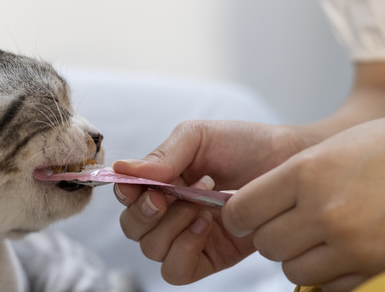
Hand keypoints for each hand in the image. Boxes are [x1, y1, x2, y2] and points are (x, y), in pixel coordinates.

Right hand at [114, 120, 312, 284]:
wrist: (288, 160)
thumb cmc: (245, 144)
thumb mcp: (199, 137)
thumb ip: (162, 155)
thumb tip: (120, 169)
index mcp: (162, 179)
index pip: (126, 196)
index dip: (127, 193)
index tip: (144, 185)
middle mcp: (170, 209)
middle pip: (133, 228)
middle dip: (146, 213)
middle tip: (169, 195)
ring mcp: (188, 235)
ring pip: (152, 251)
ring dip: (170, 229)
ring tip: (200, 204)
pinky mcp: (210, 257)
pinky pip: (176, 271)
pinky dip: (183, 251)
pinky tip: (206, 226)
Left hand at [222, 118, 384, 291]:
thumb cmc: (375, 150)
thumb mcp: (324, 153)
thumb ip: (284, 181)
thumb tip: (244, 210)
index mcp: (306, 173)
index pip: (242, 211)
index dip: (237, 217)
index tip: (242, 217)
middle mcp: (326, 210)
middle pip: (265, 244)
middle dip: (269, 236)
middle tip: (286, 223)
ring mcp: (353, 243)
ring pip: (292, 269)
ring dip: (298, 256)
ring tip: (317, 236)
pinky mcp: (375, 267)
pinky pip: (329, 285)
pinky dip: (330, 272)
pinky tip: (343, 249)